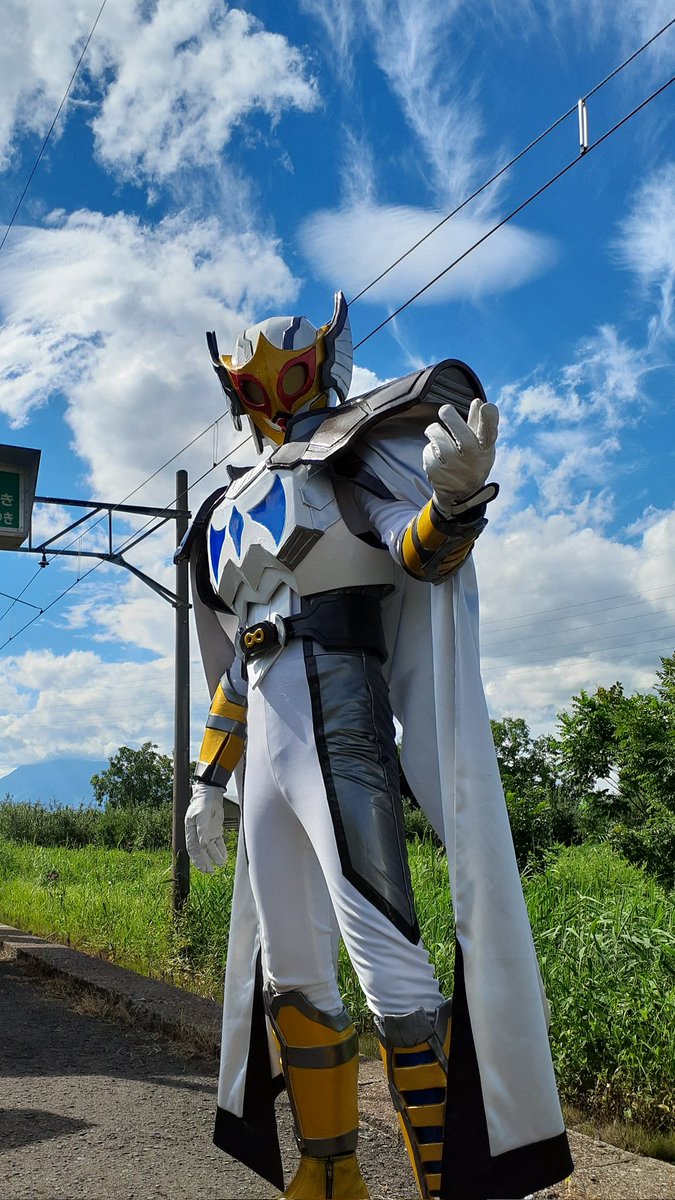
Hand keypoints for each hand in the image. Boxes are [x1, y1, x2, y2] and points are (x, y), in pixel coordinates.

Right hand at [185, 781, 227, 873]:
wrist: (211, 793)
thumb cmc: (202, 802)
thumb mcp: (201, 814)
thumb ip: (202, 829)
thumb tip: (203, 845)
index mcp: (191, 831)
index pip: (193, 848)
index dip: (197, 859)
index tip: (202, 868)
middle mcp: (198, 834)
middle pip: (201, 852)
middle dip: (205, 862)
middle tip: (210, 872)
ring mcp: (207, 833)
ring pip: (210, 849)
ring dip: (215, 857)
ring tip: (221, 864)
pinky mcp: (215, 831)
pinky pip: (218, 843)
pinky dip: (221, 850)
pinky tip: (225, 857)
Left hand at [423, 398, 498, 515]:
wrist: (459, 494)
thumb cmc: (472, 461)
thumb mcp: (480, 445)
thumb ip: (479, 423)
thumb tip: (478, 402)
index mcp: (485, 449)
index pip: (490, 434)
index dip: (489, 420)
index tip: (486, 407)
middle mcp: (472, 459)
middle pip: (461, 434)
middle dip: (450, 416)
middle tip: (445, 411)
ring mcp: (454, 467)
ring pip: (438, 437)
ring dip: (434, 430)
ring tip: (436, 433)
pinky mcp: (437, 472)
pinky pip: (428, 450)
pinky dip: (430, 449)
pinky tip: (436, 455)